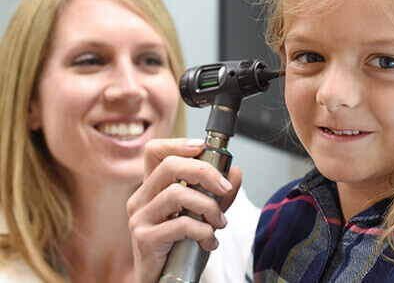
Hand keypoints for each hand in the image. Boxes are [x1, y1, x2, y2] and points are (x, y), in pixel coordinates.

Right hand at [127, 138, 242, 282]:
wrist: (166, 280)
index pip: (154, 152)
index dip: (177, 143)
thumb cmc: (180, 246)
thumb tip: (235, 172)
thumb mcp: (204, 215)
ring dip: (207, 206)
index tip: (202, 147)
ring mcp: (140, 218)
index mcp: (153, 188)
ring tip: (219, 221)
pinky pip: (180, 224)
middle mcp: (141, 199)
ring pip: (176, 193)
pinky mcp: (144, 239)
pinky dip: (203, 230)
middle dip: (205, 172)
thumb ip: (218, 195)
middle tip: (224, 188)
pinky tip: (209, 240)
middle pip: (169, 166)